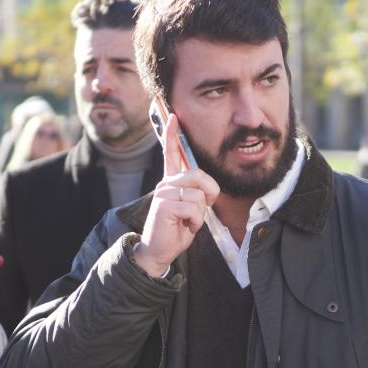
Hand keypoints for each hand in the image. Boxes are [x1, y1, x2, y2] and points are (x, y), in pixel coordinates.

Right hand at [132, 111, 219, 276]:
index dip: (172, 134)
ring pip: (198, 196)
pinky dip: (194, 222)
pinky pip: (193, 208)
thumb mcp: (191, 209)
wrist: (159, 251)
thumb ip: (196, 194)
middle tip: (200, 211)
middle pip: (199, 176)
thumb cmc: (177, 230)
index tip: (173, 116)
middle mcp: (166, 183)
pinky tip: (183, 226)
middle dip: (209, 195)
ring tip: (187, 222)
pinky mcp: (164, 205)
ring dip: (199, 215)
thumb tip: (206, 188)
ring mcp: (164, 193)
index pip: (171, 153)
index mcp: (172, 182)